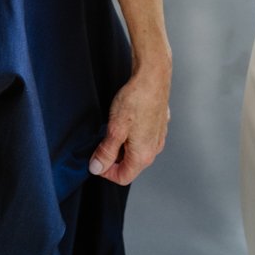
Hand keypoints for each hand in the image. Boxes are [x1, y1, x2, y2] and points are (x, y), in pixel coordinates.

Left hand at [88, 63, 170, 185]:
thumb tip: (97, 168)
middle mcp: (154, 150)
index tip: (95, 159)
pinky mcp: (159, 126)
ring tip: (114, 128)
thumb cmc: (136, 100)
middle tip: (102, 141)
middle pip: (130, 166)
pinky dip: (132, 136)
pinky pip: (144, 139)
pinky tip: (126, 120)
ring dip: (122, 146)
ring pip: (137, 152)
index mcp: (143, 155)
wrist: (153, 77)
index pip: (123, 177)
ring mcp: (158, 137)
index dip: (106, 172)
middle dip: (113, 158)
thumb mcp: (114, 129)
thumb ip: (106, 152)